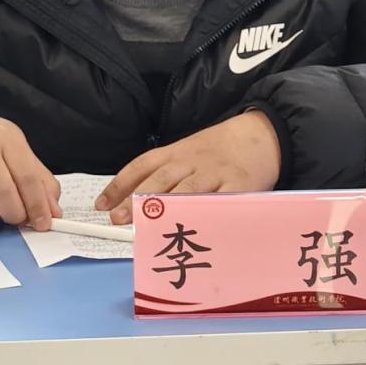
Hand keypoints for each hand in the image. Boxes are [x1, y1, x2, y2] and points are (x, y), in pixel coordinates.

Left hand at [94, 110, 279, 224]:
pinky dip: (206, 217)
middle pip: (160, 180)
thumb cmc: (221, 150)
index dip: (120, 184)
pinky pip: (220, 203)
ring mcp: (215, 174)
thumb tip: (134, 201)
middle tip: (118, 219)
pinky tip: (192, 231)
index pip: (142, 165)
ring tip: (147, 229)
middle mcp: (192, 162)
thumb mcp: (190, 152)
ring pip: (186, 192)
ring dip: (165, 211)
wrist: (262, 133)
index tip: (102, 204)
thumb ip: (169, 173)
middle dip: (136, 200)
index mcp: (177, 152)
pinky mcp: (238, 186)